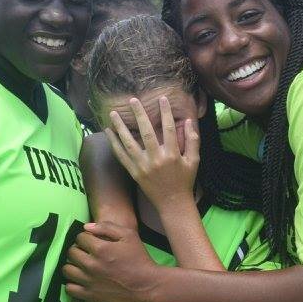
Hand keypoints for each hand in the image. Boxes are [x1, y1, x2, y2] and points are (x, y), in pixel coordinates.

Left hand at [63, 222, 160, 301]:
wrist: (148, 285)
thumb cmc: (140, 259)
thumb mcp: (129, 236)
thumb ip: (107, 227)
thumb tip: (85, 226)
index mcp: (100, 249)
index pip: (79, 238)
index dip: (85, 237)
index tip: (91, 242)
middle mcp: (92, 265)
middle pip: (71, 253)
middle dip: (77, 249)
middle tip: (86, 253)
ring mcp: (89, 281)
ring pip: (67, 270)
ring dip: (72, 265)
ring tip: (81, 266)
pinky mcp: (90, 295)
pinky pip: (69, 288)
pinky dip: (72, 283)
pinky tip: (81, 280)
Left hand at [107, 97, 198, 211]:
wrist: (173, 203)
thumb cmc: (185, 180)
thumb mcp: (194, 161)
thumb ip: (193, 140)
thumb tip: (189, 121)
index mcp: (172, 155)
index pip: (169, 129)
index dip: (166, 112)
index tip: (162, 98)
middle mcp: (156, 159)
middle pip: (146, 132)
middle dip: (139, 114)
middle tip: (132, 100)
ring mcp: (143, 166)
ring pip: (129, 143)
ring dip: (120, 127)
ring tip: (113, 113)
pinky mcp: (134, 172)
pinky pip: (122, 156)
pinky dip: (114, 143)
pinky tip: (108, 132)